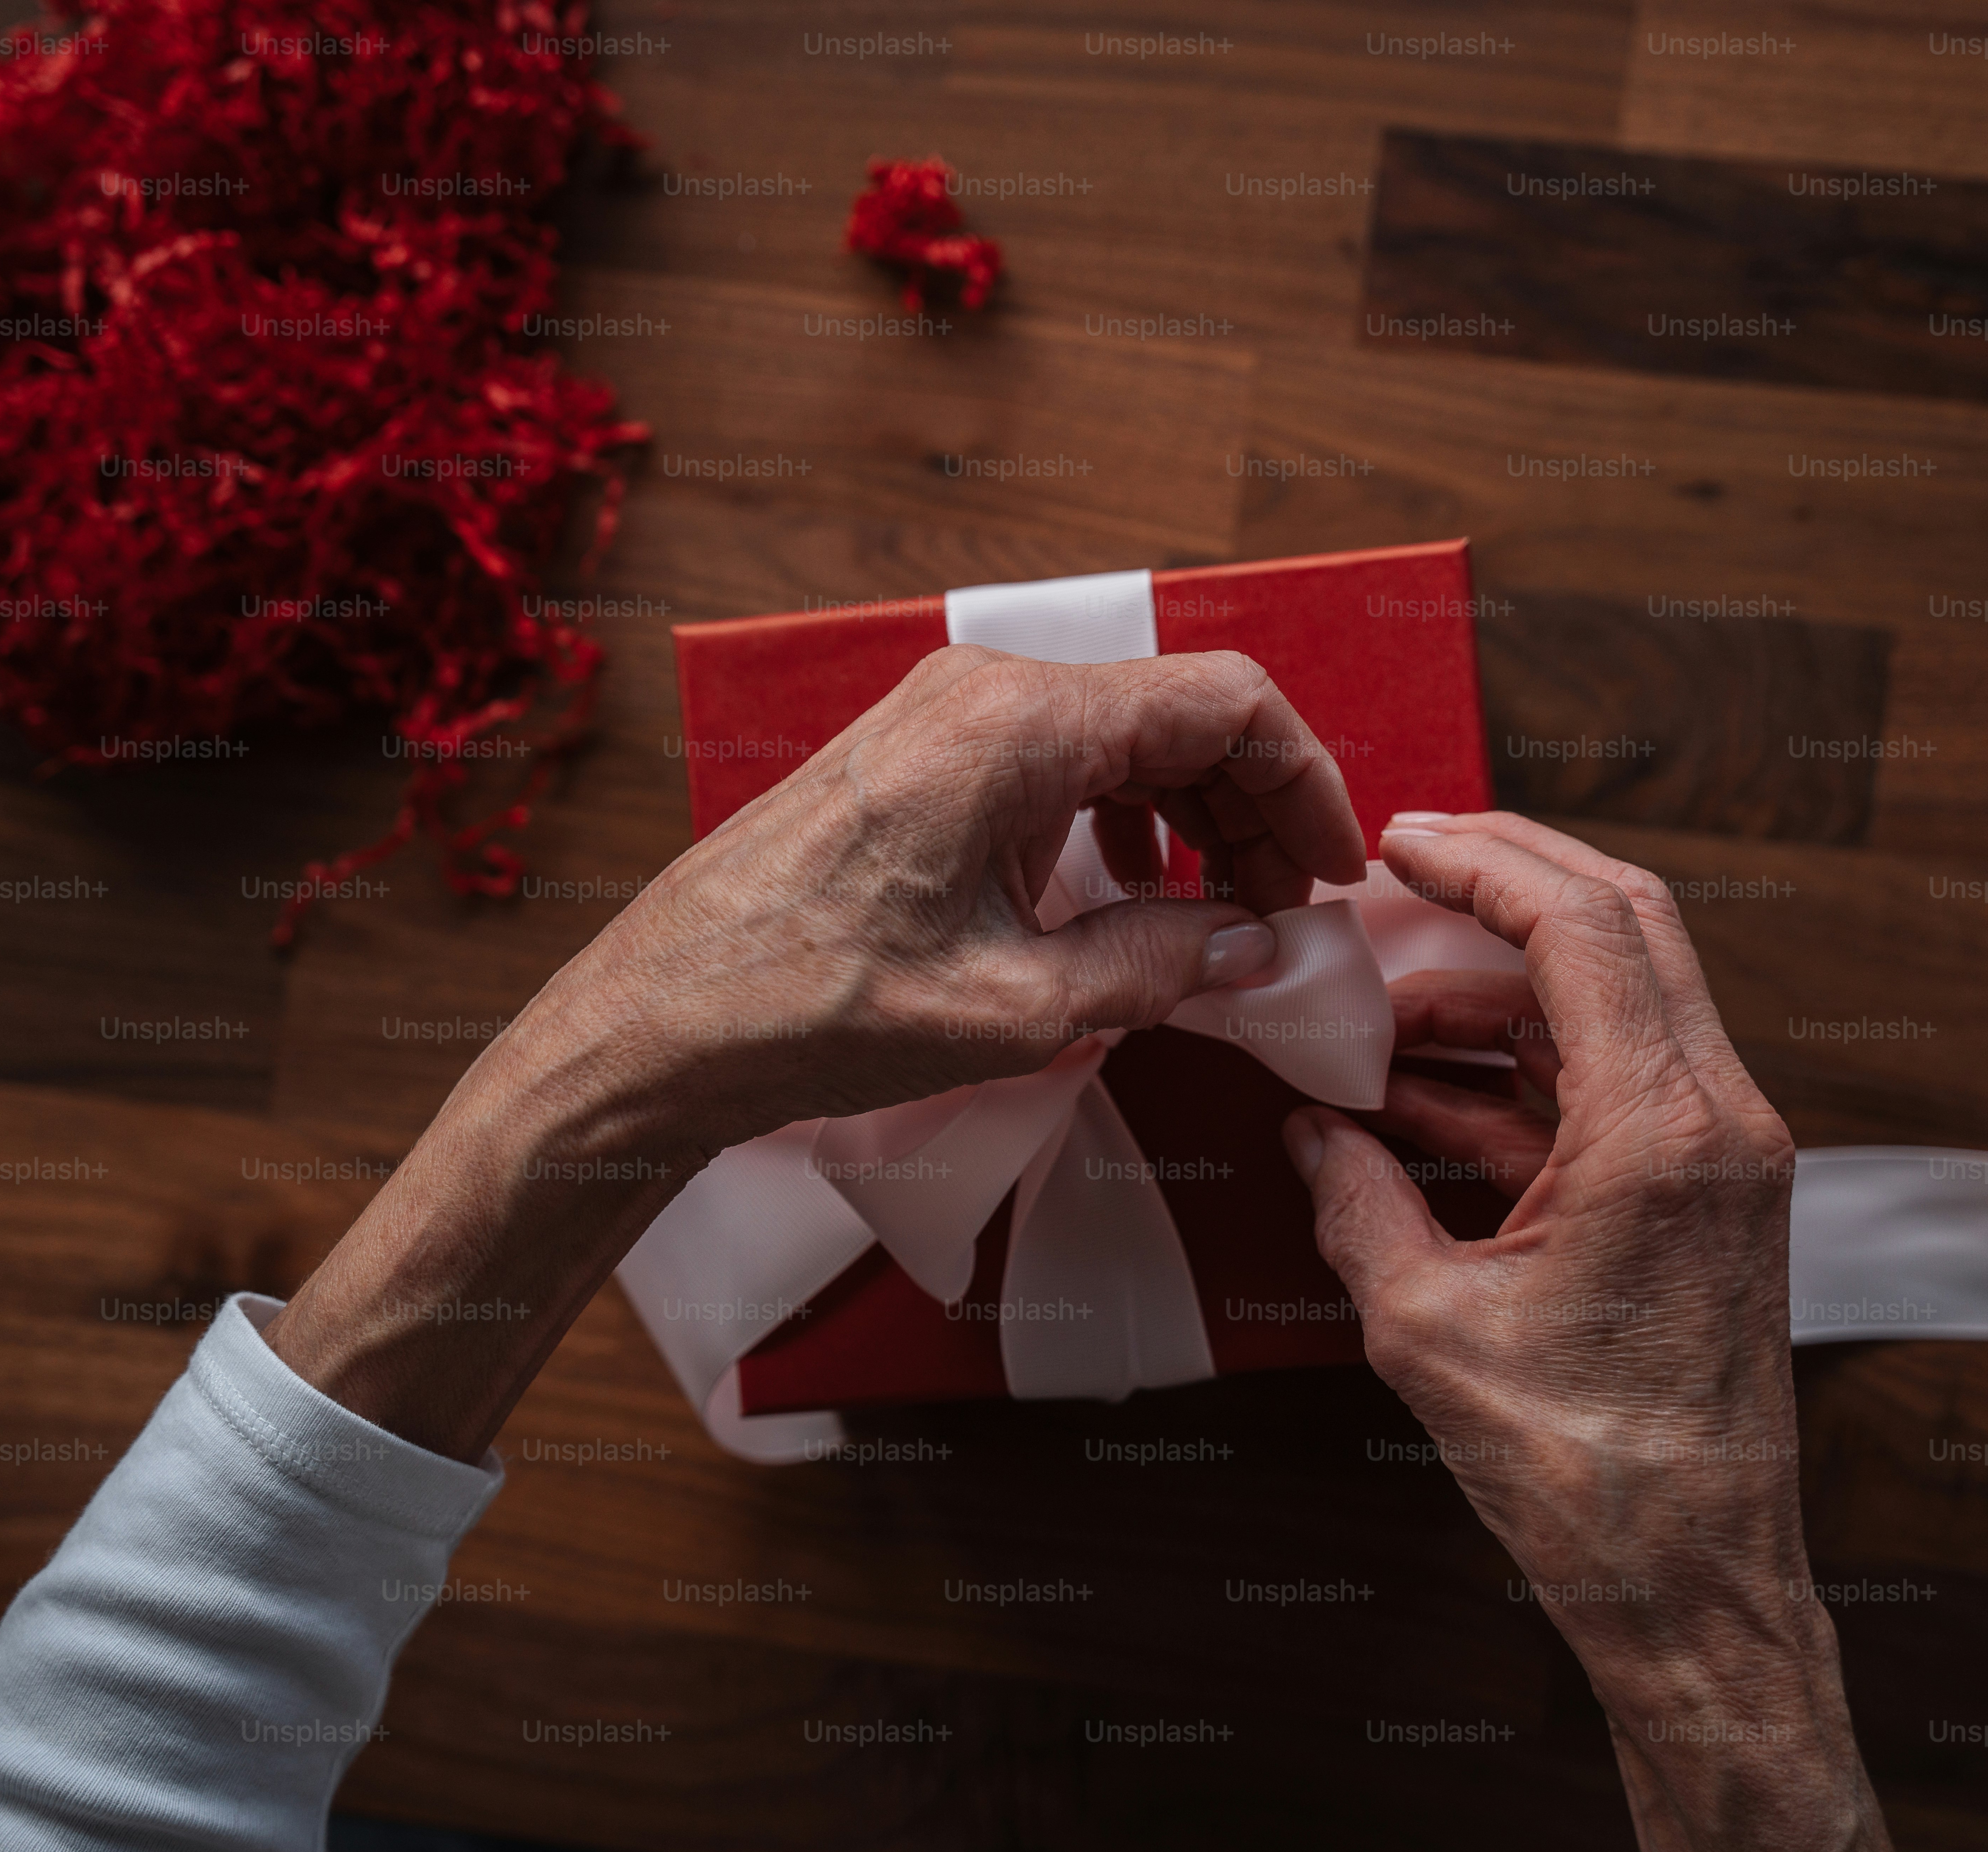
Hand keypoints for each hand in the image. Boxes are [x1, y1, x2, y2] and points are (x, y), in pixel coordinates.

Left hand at [563, 642, 1367, 1151]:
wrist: (657, 1021)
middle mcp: (984, 694)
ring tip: (1216, 919)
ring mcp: (944, 720)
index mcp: (1018, 725)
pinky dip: (1116, 822)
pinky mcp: (917, 760)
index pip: (1225, 703)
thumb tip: (1251, 947)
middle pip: (1179, 716)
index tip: (1330, 871)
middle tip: (1282, 917)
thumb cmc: (808, 1007)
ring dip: (1188, 820)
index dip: (1303, 783)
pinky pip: (1056, 764)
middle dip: (1252, 810)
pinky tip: (1124, 900)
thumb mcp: (1015, 1008)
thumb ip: (1156, 964)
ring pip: (1120, 739)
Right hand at [1284, 811, 1892, 1851]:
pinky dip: (1514, 1076)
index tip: (1403, 838)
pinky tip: (1413, 1099)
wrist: (1692, 1582)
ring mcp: (1720, 1157)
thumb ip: (1357, 1205)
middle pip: (1622, 929)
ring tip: (1374, 1018)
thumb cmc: (1586, 1476)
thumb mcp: (1426, 1326)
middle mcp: (1716, 1122)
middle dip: (1506, 883)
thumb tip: (1310, 1135)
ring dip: (1493, 994)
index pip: (1584, 926)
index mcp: (1664, 1134)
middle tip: (1402, 867)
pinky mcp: (1701, 1197)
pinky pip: (1604, 1089)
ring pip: (1610, 1005)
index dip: (1487, 861)